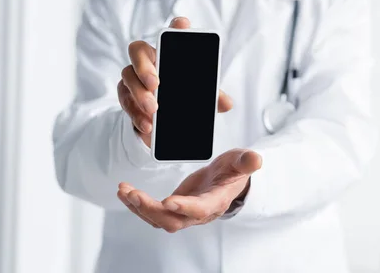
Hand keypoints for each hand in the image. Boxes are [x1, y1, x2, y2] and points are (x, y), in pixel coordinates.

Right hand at [117, 16, 232, 146]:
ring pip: (128, 77)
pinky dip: (136, 114)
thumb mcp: (197, 96)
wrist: (161, 121)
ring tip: (153, 110)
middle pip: (137, 50)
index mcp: (167, 54)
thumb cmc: (180, 96)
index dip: (176, 27)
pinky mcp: (126, 96)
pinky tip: (147, 124)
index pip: (171, 34)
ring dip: (140, 95)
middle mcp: (148, 60)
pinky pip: (125, 101)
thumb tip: (227, 104)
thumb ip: (211, 97)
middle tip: (156, 85)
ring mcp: (133, 77)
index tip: (183, 24)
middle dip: (145, 66)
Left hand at [117, 149, 261, 231]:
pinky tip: (124, 190)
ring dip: (139, 207)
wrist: (227, 182)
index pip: (200, 209)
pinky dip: (136, 203)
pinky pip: (152, 212)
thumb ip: (246, 162)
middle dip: (150, 209)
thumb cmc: (233, 171)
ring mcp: (183, 213)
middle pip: (172, 220)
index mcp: (215, 201)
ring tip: (124, 190)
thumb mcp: (240, 162)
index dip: (185, 207)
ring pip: (158, 219)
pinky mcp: (172, 208)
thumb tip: (256, 159)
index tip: (168, 200)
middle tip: (133, 193)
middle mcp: (197, 213)